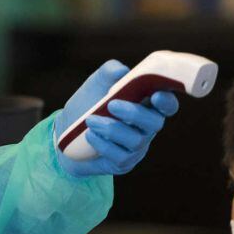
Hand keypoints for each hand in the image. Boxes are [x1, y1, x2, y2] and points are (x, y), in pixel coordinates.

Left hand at [55, 61, 179, 177]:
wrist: (65, 131)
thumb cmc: (87, 103)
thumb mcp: (95, 84)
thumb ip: (109, 72)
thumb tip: (122, 71)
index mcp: (146, 105)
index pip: (167, 105)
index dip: (167, 101)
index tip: (155, 95)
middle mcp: (146, 127)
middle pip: (155, 123)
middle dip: (135, 113)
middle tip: (112, 104)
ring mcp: (136, 147)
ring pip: (136, 141)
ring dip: (112, 128)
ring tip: (90, 120)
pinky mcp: (123, 163)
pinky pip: (120, 156)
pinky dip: (103, 144)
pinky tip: (89, 135)